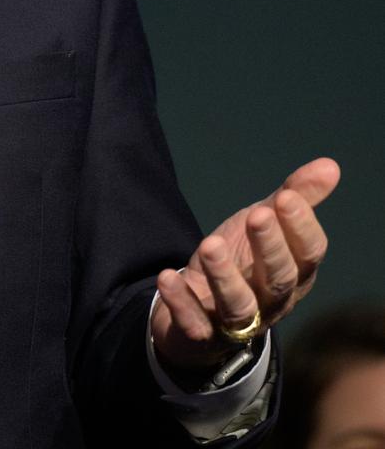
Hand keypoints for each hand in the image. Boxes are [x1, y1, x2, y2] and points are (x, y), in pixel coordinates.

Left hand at [151, 157, 339, 370]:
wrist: (201, 312)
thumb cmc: (243, 261)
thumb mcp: (264, 224)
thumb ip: (294, 197)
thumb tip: (330, 165)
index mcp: (293, 274)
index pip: (308, 256)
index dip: (301, 228)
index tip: (286, 197)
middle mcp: (270, 302)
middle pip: (277, 280)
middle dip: (269, 248)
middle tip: (257, 215)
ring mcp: (236, 323)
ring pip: (238, 305)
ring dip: (224, 276)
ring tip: (210, 244)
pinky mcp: (200, 334)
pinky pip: (193, 323)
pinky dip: (181, 302)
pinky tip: (169, 277)